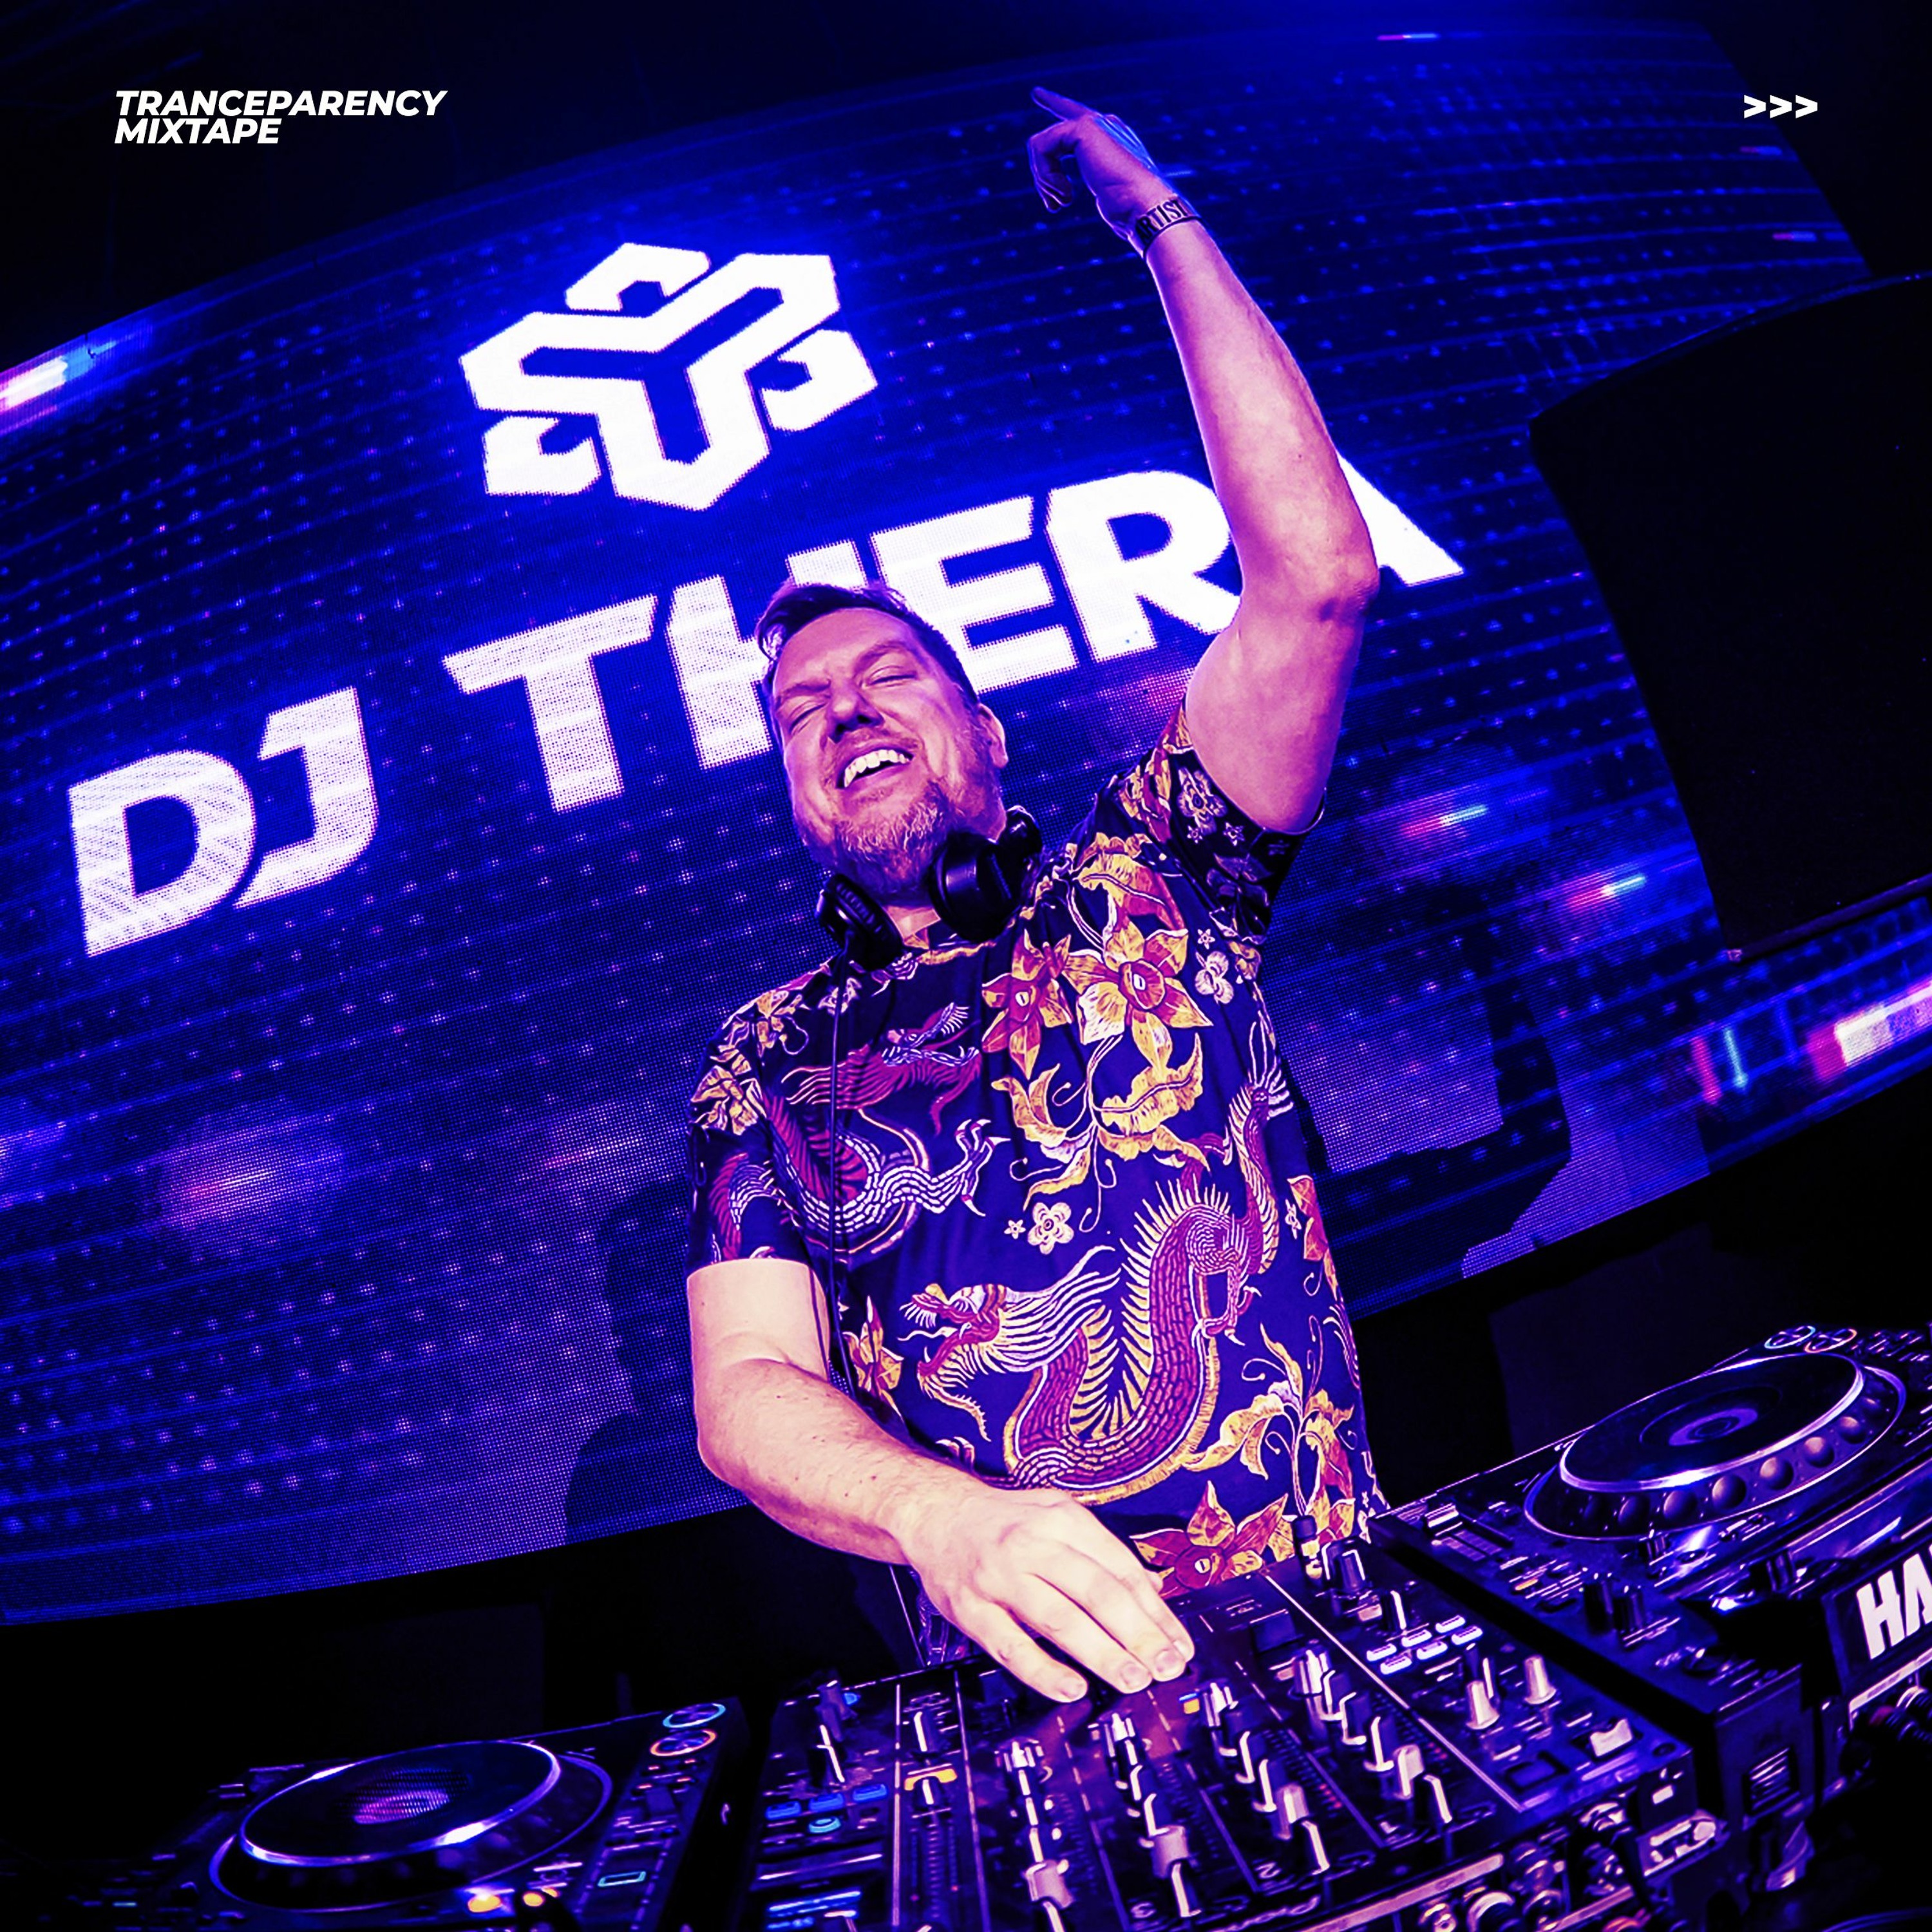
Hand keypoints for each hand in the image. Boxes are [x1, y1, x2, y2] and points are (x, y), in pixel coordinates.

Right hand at [897, 1481, 1194, 1701]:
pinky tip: (1072, 1687)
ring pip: (1059, 1619)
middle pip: (1097, 1592)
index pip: (1121, 1569)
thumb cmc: (1006, 1521)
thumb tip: (1154, 1589)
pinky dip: (1043, 1670)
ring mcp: (999, 1577)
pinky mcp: (970, 1608)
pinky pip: (1011, 1646)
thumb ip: (1104, 1551)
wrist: (936, 1513)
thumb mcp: (1059, 1515)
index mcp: (1063, 1518)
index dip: (1155, 1611)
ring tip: (1132, 1679)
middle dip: (1138, 1635)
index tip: (1178, 1644)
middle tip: (1164, 1667)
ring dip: (1102, 1654)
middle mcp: (1033, 1543)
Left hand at [1028, 86, 1172, 239]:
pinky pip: (1042, 146)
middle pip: (1058, 120)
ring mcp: (1094, 123)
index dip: (1056, 103)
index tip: (1036, 93)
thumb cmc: (1130, 209)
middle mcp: (1104, 125)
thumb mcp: (1110, 195)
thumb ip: (1098, 183)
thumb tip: (1077, 191)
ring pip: (1042, 144)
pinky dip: (1046, 176)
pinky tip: (1066, 194)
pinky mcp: (1083, 128)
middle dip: (1043, 164)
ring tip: (1064, 202)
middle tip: (1052, 202)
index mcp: (1112, 138)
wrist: (1143, 204)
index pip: (1079, 116)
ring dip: (1045, 180)